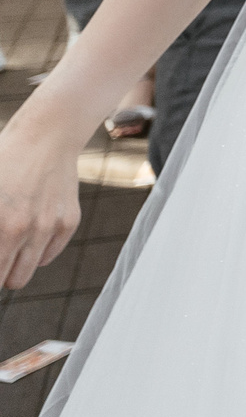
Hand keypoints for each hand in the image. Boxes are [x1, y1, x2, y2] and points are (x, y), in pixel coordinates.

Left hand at [0, 112, 84, 289]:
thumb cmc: (5, 160)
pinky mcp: (69, 222)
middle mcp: (26, 229)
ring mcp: (50, 227)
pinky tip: (27, 234)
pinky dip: (35, 252)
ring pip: (26, 273)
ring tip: (6, 249)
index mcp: (2, 224)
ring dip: (13, 269)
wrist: (47, 136)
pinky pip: (47, 256)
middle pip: (8, 281)